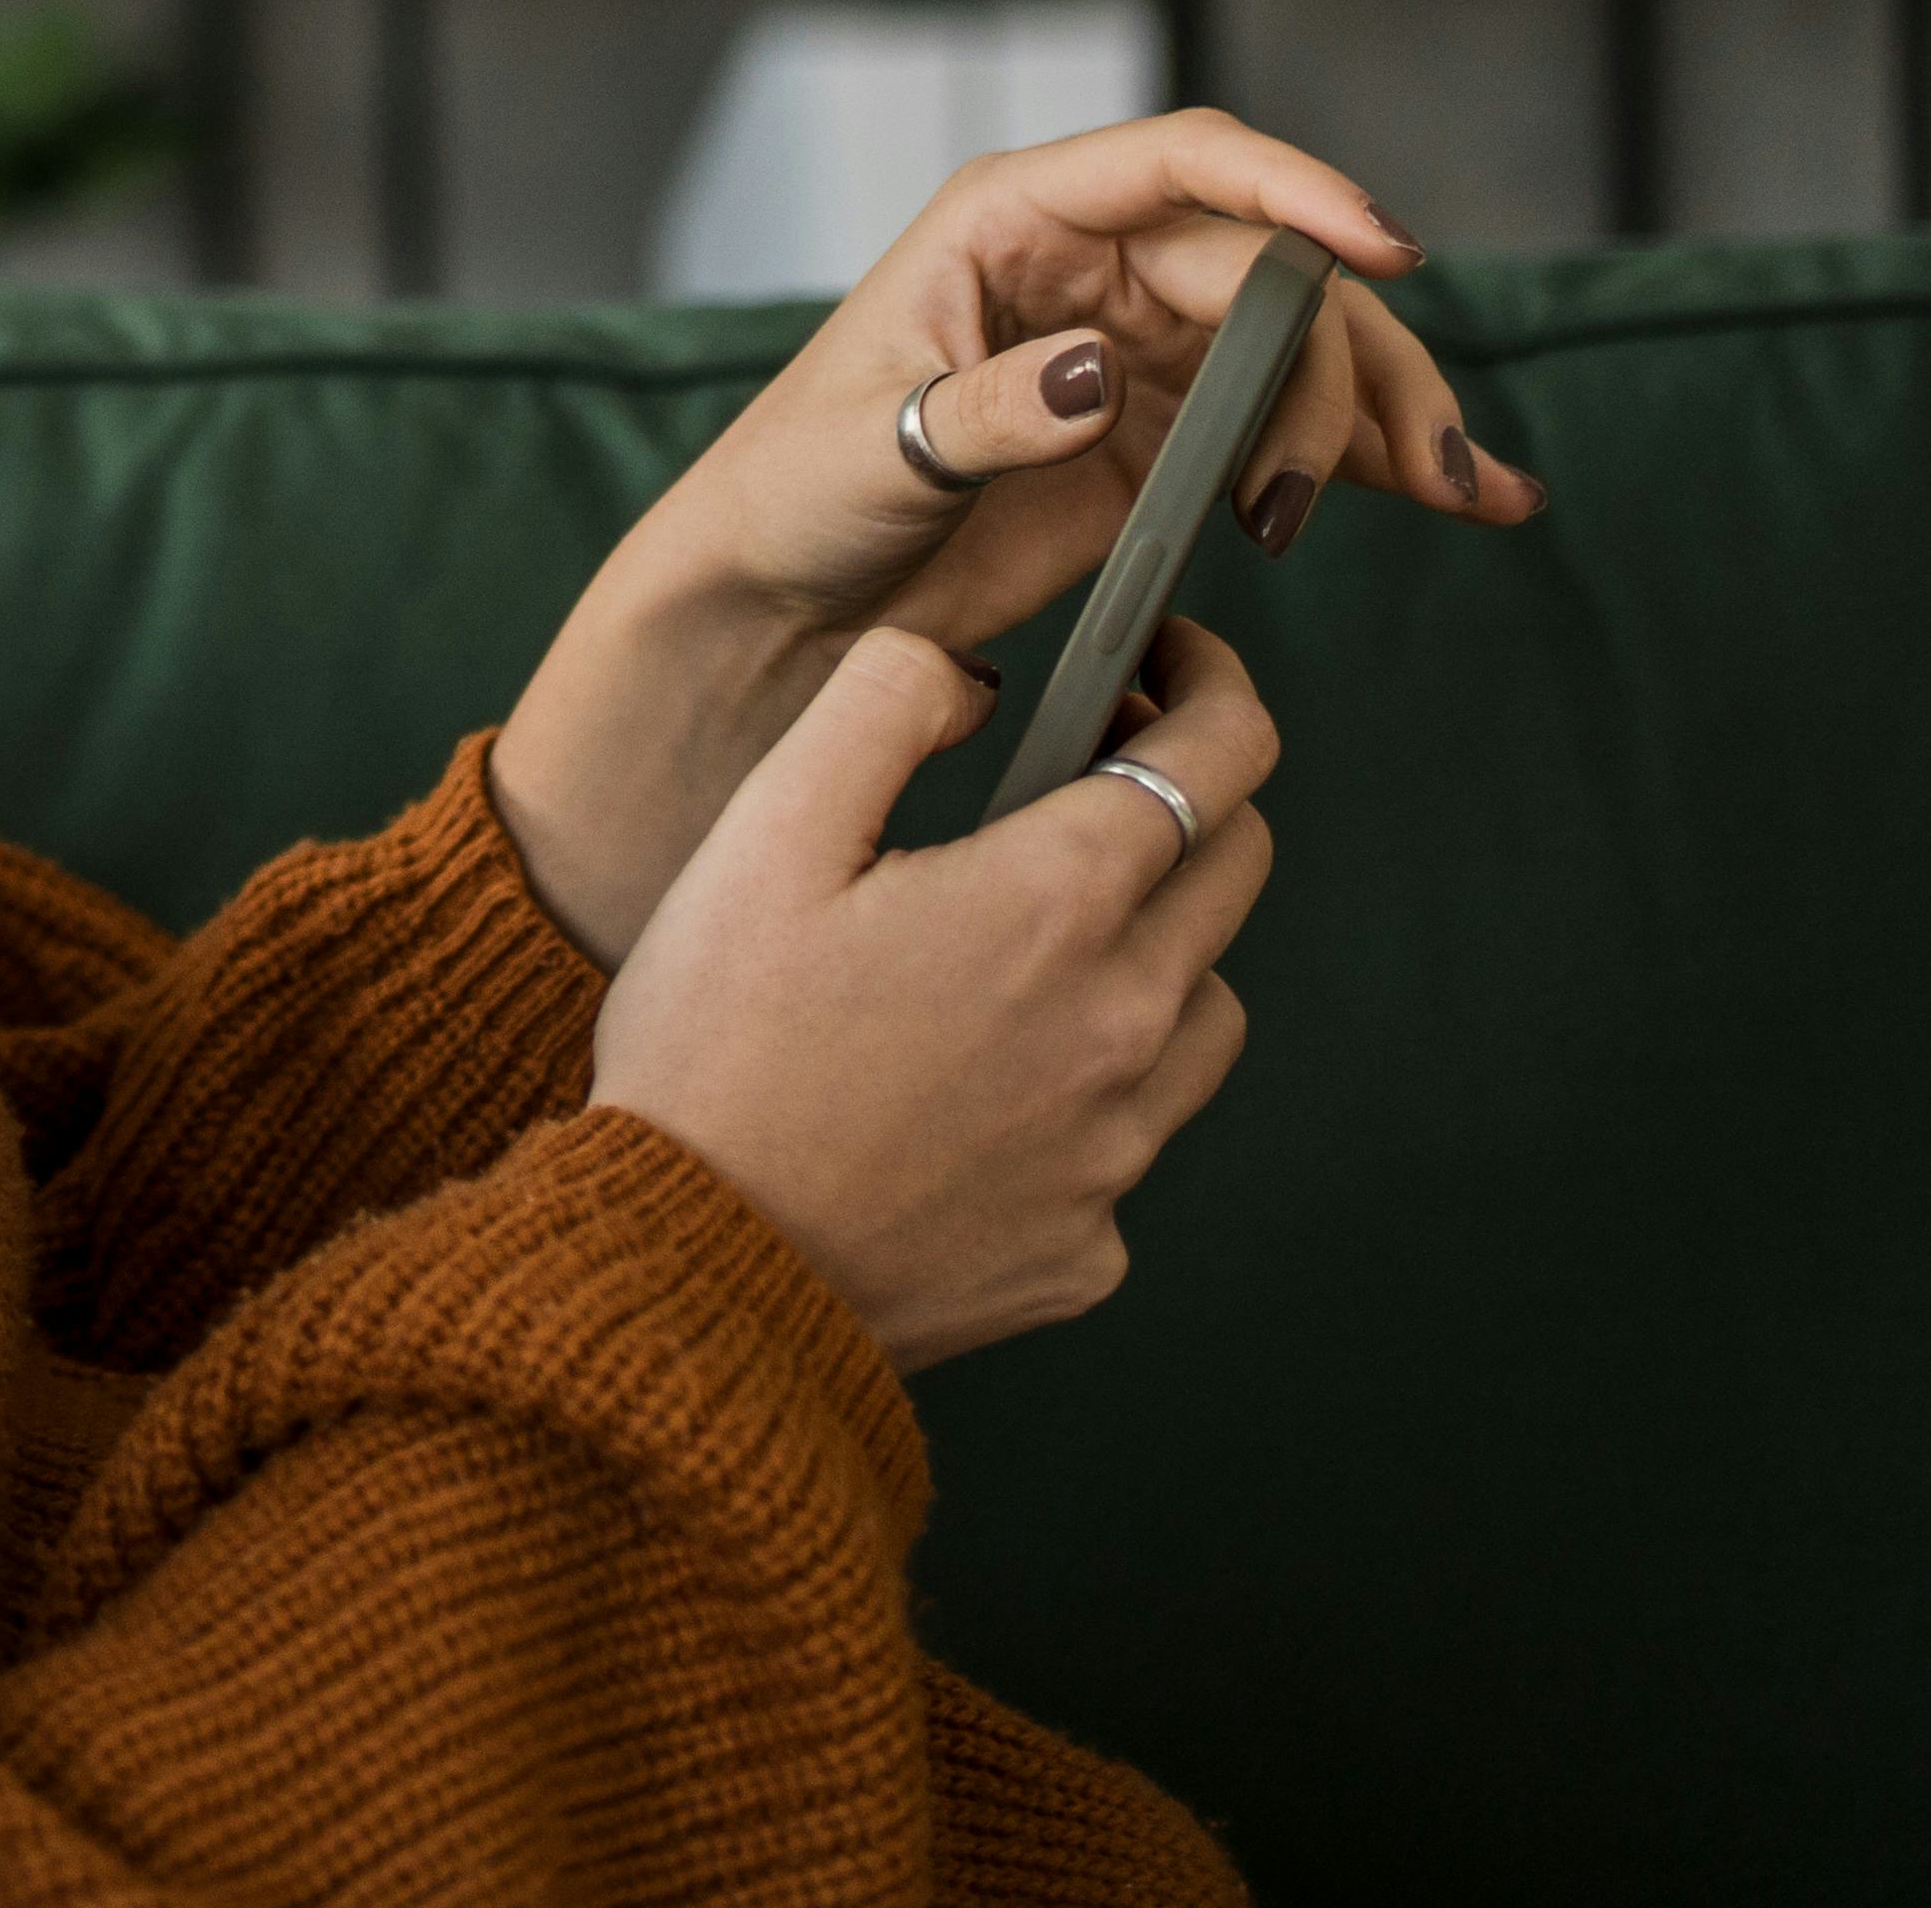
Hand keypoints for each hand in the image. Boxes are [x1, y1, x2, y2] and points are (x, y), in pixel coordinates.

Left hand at [487, 108, 1522, 961]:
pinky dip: (1379, 458)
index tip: (1382, 249)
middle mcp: (1092, 267)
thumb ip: (981, 413)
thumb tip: (1093, 373)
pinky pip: (1293, 428)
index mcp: (1012, 220)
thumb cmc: (794, 496)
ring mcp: (1139, 350)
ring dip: (1390, 412)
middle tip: (1351, 478)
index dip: (1291, 188)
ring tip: (1463, 491)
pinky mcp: (1167, 440)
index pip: (1180, 163)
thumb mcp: (868, 451)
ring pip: (1305, 350)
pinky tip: (1472, 496)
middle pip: (1269, 272)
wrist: (784, 605)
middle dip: (1342, 360)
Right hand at [587, 621, 1275, 1369]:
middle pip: (1238, 868)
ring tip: (1040, 939)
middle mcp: (1120, 1023)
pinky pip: (1133, 1139)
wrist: (693, 1271)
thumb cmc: (714, 1046)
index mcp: (1053, 902)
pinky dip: (1091, 1090)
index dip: (1212, 685)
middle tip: (1091, 772)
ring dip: (1157, 946)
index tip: (1169, 660)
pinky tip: (988, 1084)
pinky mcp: (1089, 1247)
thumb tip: (978, 678)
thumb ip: (884, 701)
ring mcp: (1116, 1148)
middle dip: (1190, 793)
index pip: (1221, 758)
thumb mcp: (766, 827)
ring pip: (1206, 1008)